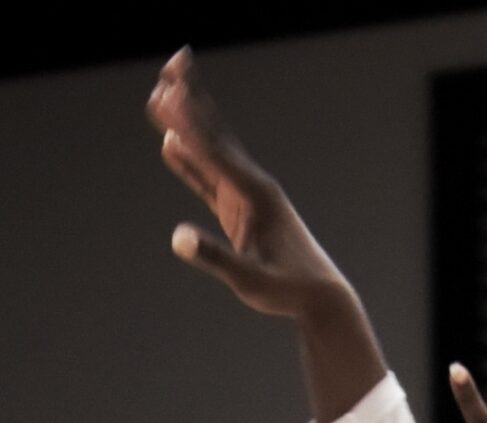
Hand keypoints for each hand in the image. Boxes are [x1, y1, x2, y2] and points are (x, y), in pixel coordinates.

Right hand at [148, 48, 352, 319]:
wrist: (319, 296)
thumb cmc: (287, 289)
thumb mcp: (249, 279)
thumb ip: (214, 257)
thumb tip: (178, 238)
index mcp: (254, 194)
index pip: (213, 151)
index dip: (188, 123)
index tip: (167, 93)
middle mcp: (250, 184)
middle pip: (214, 134)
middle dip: (192, 99)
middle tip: (174, 61)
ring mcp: (245, 194)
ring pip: (211, 149)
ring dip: (189, 120)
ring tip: (166, 90)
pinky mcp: (240, 208)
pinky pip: (209, 176)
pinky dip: (190, 158)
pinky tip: (172, 143)